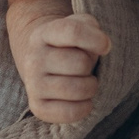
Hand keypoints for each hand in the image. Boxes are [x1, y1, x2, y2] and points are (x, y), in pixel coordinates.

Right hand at [5, 0, 111, 123]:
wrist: (42, 60)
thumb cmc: (70, 43)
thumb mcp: (80, 25)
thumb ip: (92, 28)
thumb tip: (103, 46)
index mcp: (44, 33)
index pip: (73, 31)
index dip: (96, 39)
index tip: (105, 47)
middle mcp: (34, 58)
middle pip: (80, 63)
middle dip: (91, 66)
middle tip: (86, 68)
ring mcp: (33, 84)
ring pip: (77, 89)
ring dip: (90, 87)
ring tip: (85, 82)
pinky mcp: (37, 106)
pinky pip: (70, 112)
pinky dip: (84, 108)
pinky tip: (83, 100)